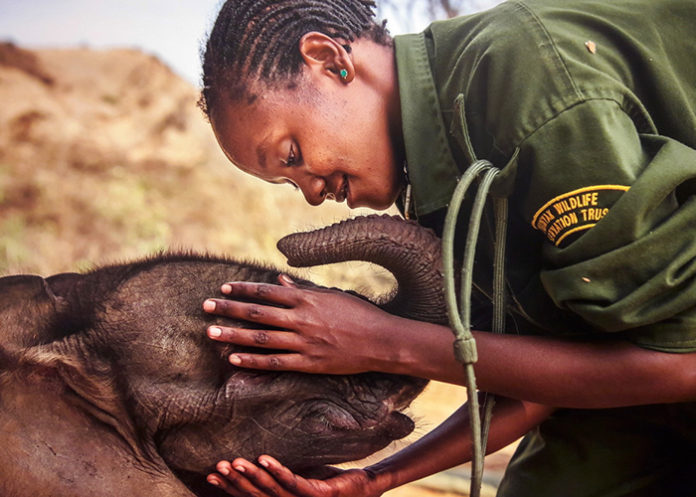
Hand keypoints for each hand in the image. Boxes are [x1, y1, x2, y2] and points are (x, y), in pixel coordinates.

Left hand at [202, 275, 401, 374]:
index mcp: (308, 299)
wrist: (382, 341)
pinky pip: (275, 362)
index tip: (224, 288)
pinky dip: (253, 361)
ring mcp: (304, 343)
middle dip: (229, 309)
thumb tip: (280, 281)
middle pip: (257, 313)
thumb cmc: (359, 314)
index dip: (243, 290)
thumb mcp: (332, 295)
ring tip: (210, 331)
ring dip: (233, 334)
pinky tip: (234, 359)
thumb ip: (304, 289)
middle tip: (206, 306)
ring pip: (261, 338)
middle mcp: (302, 319)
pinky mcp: (309, 364)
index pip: (267, 292)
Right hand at [207, 456, 385, 496]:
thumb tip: (257, 460)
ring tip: (233, 462)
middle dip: (234, 482)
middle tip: (216, 468)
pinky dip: (277, 470)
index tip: (210, 475)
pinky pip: (293, 482)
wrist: (362, 488)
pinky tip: (263, 458)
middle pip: (255, 496)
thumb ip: (280, 475)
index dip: (229, 488)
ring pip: (270, 491)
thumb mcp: (300, 478)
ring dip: (250, 476)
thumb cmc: (329, 483)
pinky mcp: (317, 494)